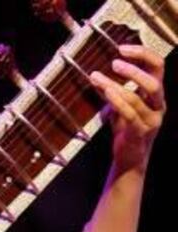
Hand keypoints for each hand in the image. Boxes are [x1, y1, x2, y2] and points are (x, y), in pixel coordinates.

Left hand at [89, 44, 166, 174]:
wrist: (129, 160)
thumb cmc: (126, 131)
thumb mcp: (119, 107)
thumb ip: (112, 92)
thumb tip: (96, 75)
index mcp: (157, 96)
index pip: (158, 67)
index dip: (143, 54)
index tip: (122, 47)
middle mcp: (159, 105)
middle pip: (155, 80)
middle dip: (135, 68)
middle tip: (114, 62)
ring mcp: (151, 120)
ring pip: (138, 97)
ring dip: (116, 85)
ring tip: (98, 77)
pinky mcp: (140, 132)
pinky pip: (129, 113)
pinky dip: (116, 100)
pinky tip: (105, 91)